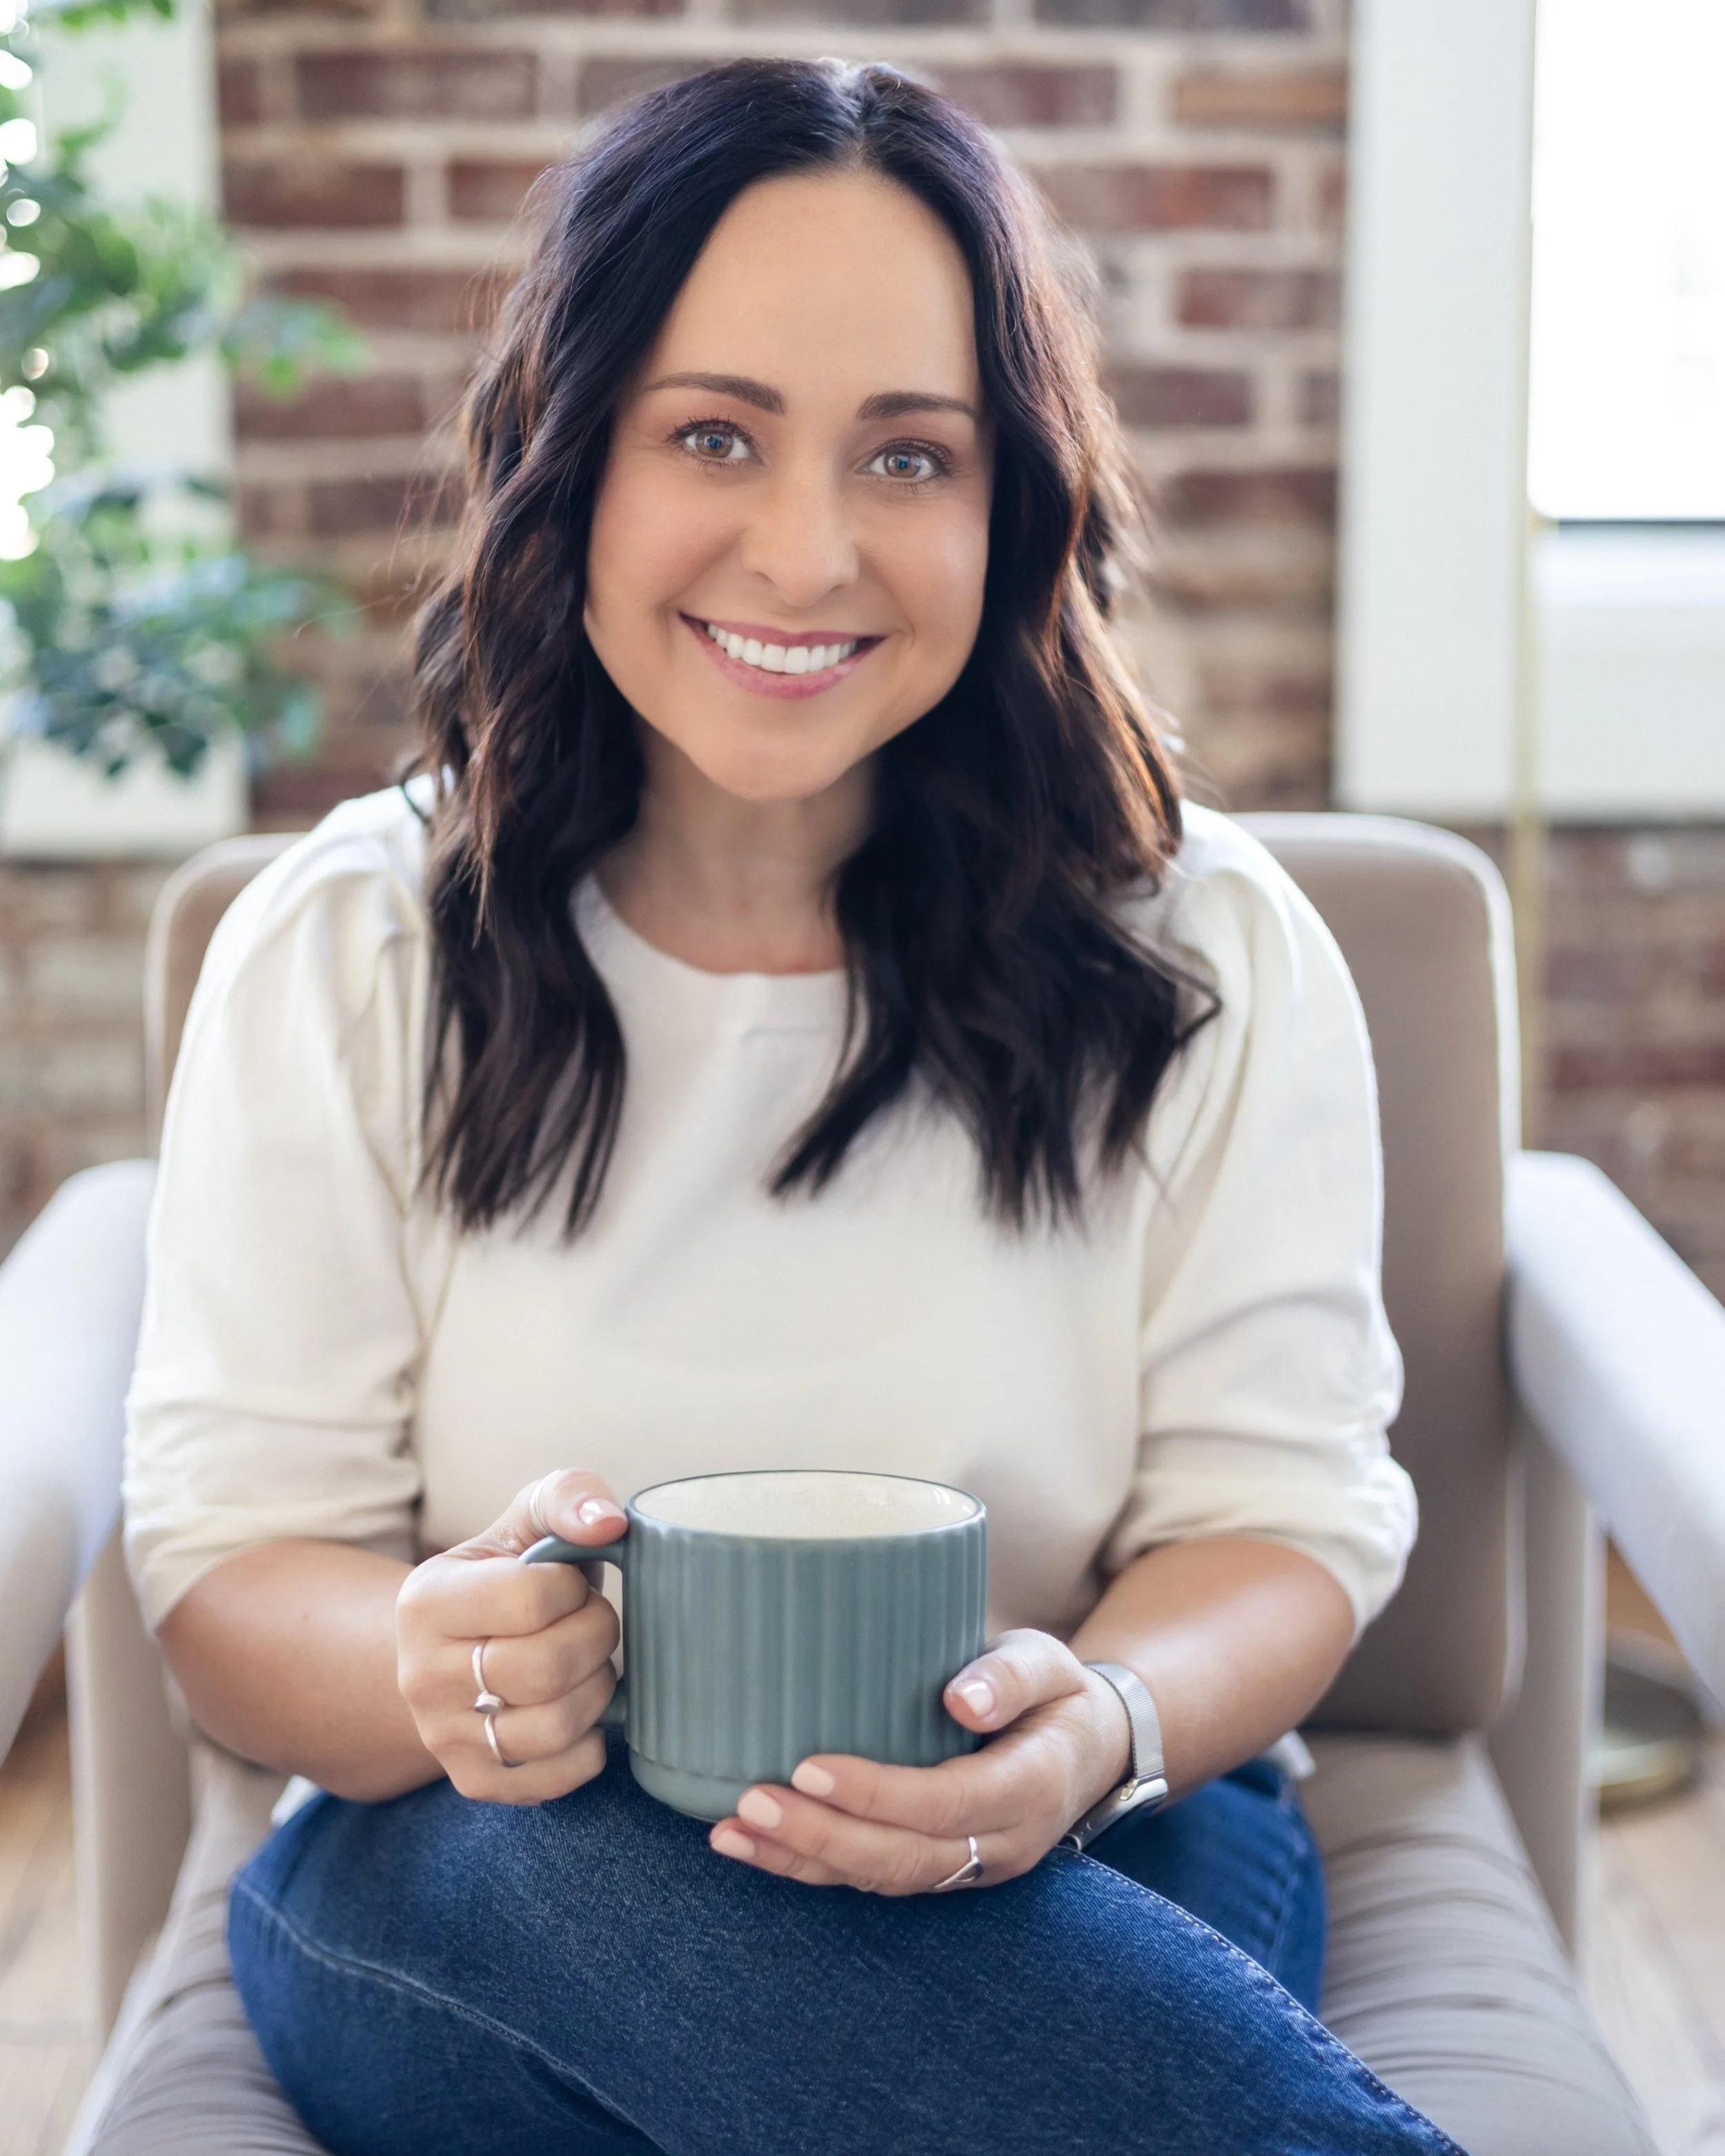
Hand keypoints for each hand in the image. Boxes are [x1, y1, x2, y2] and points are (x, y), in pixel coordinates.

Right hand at [396, 1469, 626, 1804]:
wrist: (455, 1645)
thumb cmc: (507, 1574)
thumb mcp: (525, 1519)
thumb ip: (568, 1497)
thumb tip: (610, 1522)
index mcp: (427, 1601)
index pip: (531, 1599)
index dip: (573, 1590)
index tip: (570, 1584)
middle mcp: (420, 1676)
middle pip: (546, 1669)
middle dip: (595, 1638)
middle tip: (592, 1624)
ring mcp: (442, 1737)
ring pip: (555, 1727)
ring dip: (597, 1690)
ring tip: (587, 1664)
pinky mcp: (474, 1781)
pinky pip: (558, 1778)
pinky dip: (591, 1746)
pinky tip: (580, 1710)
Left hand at [707, 1629, 1132, 1892]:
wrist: (1086, 1749)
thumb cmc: (1055, 1693)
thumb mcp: (1049, 1663)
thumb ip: (1010, 1675)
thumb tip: (961, 1699)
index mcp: (1030, 1787)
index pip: (946, 1802)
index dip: (876, 1794)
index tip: (809, 1768)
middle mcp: (1000, 1842)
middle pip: (904, 1857)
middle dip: (822, 1838)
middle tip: (750, 1804)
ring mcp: (969, 1866)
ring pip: (882, 1879)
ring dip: (803, 1860)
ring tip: (731, 1832)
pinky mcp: (937, 1868)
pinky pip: (871, 1879)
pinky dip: (810, 1867)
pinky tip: (751, 1847)